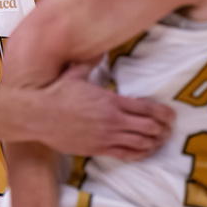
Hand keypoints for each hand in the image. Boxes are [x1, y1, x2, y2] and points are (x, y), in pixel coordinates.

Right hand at [37, 64, 173, 158]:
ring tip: (159, 141)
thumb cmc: (55, 94)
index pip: (148, 109)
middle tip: (167, 129)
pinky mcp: (96, 149)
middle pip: (150, 128)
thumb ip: (90, 62)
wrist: (36, 116)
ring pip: (141, 144)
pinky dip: (139, 154)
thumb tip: (98, 50)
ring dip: (154, 143)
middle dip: (162, 130)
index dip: (164, 114)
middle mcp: (112, 121)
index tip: (170, 115)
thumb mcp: (75, 74)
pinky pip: (125, 155)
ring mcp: (105, 137)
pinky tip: (143, 152)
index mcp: (110, 101)